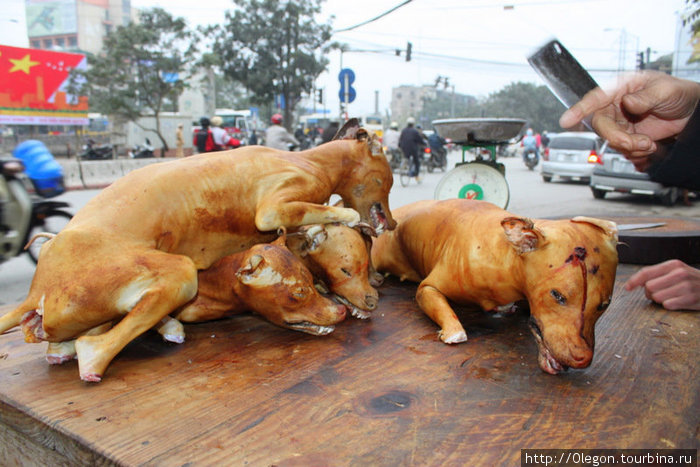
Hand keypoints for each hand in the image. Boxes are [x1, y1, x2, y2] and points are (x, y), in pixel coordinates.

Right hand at [560, 72, 699, 169]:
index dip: (579, 109)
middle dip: (617, 138)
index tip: (566, 120)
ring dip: (630, 147)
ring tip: (649, 143)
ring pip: (611, 141)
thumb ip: (645, 97)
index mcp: (621, 87)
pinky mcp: (628, 137)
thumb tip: (627, 102)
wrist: (692, 113)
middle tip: (636, 143)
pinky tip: (649, 146)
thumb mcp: (665, 90)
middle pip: (600, 125)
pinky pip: (622, 150)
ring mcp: (621, 123)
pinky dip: (636, 153)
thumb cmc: (679, 92)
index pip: (595, 98)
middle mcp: (616, 105)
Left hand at [624, 259, 699, 310]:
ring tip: (671, 296)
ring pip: (657, 297)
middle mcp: (679, 273)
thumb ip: (657, 274)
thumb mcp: (677, 271)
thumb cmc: (692, 281)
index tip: (627, 287)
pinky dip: (670, 305)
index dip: (634, 281)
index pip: (646, 272)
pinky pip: (668, 305)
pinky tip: (679, 301)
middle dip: (651, 293)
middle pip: (649, 287)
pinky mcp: (690, 299)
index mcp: (673, 265)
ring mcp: (686, 286)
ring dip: (661, 300)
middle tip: (661, 293)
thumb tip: (636, 281)